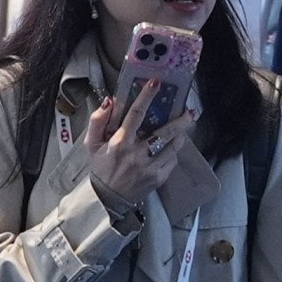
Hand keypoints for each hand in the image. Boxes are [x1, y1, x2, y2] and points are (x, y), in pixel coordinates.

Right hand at [82, 87, 188, 213]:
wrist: (107, 199)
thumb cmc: (100, 168)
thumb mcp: (91, 145)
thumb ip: (97, 122)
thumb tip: (109, 102)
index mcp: (119, 143)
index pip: (135, 115)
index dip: (146, 97)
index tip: (156, 82)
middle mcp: (136, 154)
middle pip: (164, 132)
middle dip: (180, 120)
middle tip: (189, 111)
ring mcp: (149, 167)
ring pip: (173, 146)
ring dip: (180, 135)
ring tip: (183, 127)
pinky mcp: (158, 178)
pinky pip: (172, 160)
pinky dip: (172, 152)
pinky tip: (170, 148)